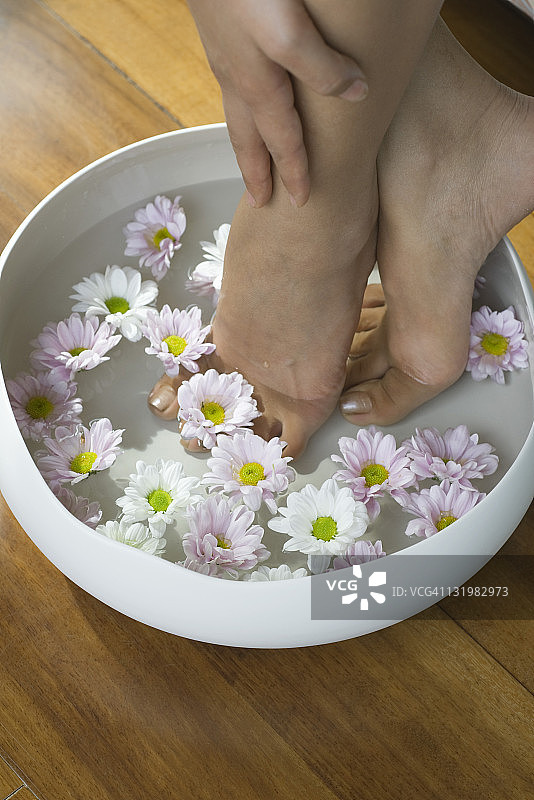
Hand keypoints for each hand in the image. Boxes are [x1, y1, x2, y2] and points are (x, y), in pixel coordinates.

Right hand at [187, 0, 367, 206]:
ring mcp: (226, 57)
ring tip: (251, 162)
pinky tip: (247, 98)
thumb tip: (356, 93)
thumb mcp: (287, 33)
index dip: (294, 171)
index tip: (303, 201)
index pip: (281, 141)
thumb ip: (321, 67)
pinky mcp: (223, 32)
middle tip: (260, 200)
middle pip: (248, 139)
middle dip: (256, 172)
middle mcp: (237, 79)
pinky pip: (234, 90)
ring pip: (237, 115)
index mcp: (257, 86)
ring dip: (246, 144)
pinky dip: (241, 111)